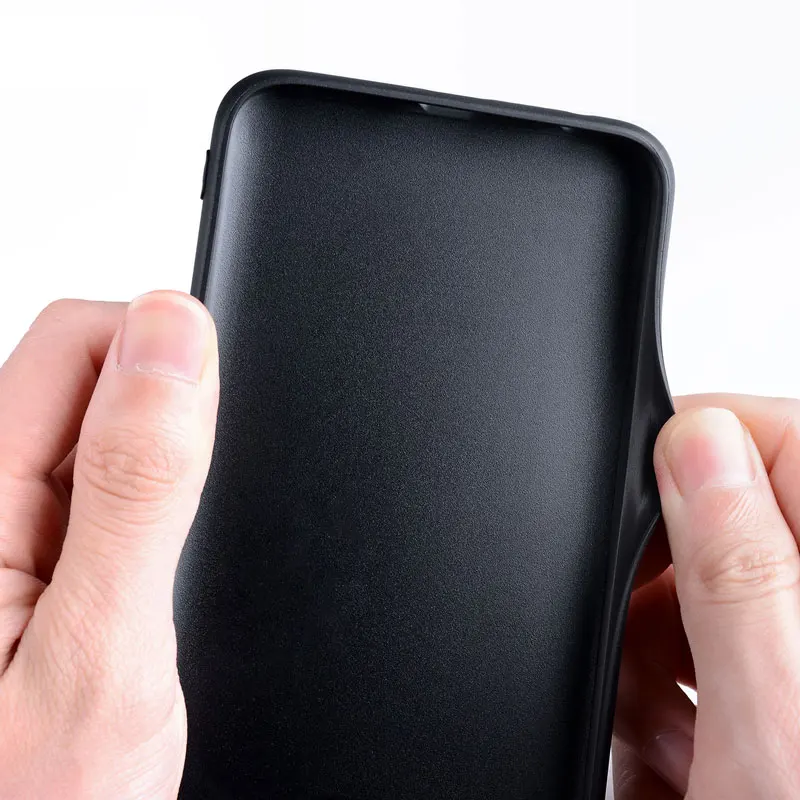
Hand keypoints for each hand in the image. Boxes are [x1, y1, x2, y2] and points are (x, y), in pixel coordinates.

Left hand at [0, 293, 218, 798]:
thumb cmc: (38, 798)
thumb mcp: (105, 646)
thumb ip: (140, 487)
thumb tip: (174, 341)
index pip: (76, 339)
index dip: (165, 354)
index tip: (208, 428)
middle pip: (90, 369)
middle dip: (167, 410)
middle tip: (180, 521)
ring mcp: (10, 526)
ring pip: (107, 424)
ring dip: (163, 461)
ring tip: (164, 554)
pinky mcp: (38, 551)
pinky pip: (110, 479)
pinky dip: (156, 497)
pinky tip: (154, 564)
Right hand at [613, 395, 799, 797]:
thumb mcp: (775, 716)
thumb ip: (738, 566)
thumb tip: (694, 438)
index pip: (776, 435)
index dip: (692, 445)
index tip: (630, 492)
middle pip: (727, 524)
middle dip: (658, 578)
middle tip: (635, 643)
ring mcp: (795, 665)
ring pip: (702, 600)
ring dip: (654, 655)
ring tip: (657, 735)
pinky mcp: (772, 710)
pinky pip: (702, 665)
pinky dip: (667, 703)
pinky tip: (673, 763)